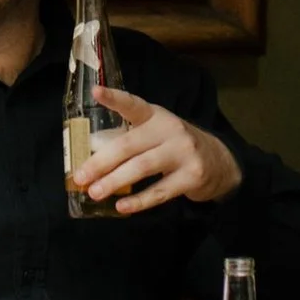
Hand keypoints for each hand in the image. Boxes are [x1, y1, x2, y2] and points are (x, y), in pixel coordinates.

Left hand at [76, 88, 240, 214]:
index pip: (133, 104)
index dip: (115, 98)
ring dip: (115, 181)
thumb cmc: (175, 147)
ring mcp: (183, 151)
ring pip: (142, 167)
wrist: (219, 161)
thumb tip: (92, 164)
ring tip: (94, 192)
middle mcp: (170, 129)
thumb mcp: (157, 134)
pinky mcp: (192, 175)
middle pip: (129, 144)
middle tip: (80, 177)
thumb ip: (131, 140)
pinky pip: (160, 191)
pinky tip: (121, 206)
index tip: (96, 92)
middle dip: (101, 162)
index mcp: (156, 116)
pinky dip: (139, 201)